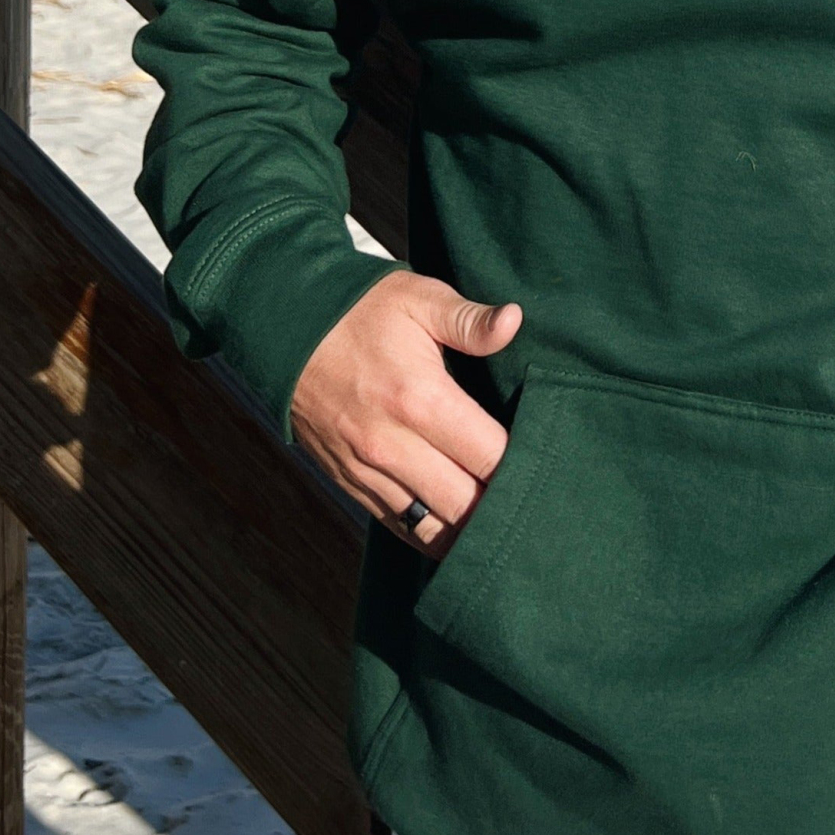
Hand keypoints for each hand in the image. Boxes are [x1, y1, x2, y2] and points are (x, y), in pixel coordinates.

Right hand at [291, 272, 521, 556]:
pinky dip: (433, 536)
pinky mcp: (348, 482)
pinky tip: (462, 534)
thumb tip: (514, 320)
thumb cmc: (360, 309)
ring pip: (432, 529)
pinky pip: (398, 527)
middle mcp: (392, 446)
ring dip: (470, 533)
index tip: (555, 467)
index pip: (491, 457)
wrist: (280, 326)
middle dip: (505, 509)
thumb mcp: (417, 298)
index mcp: (420, 400)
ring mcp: (366, 470)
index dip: (528, 467)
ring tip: (508, 528)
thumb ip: (469, 320)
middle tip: (541, 506)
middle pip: (466, 506)